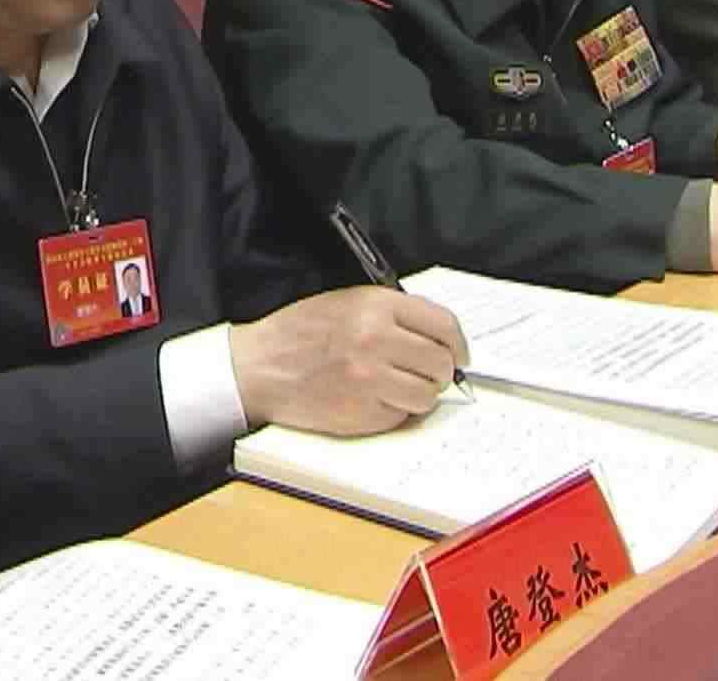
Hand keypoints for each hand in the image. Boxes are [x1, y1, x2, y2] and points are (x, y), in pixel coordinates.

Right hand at [230, 286, 468, 435]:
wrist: (258, 367)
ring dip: (420, 393)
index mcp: (375, 306)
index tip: (459, 353)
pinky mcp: (362, 413)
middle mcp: (376, 340)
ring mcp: (370, 380)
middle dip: (440, 371)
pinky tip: (374, 398)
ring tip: (397, 386)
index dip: (458, 343)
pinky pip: (402, 416)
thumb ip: (393, 314)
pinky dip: (396, 411)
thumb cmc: (299, 332)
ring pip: (428, 394)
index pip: (444, 324)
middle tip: (427, 373)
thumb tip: (438, 336)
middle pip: (441, 363)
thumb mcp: (347, 302)